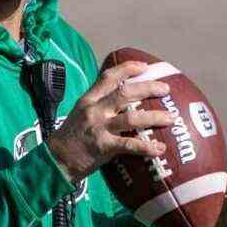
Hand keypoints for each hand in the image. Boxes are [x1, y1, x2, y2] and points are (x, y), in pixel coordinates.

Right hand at [47, 61, 174, 182]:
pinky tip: (159, 149)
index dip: (127, 68)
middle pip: (124, 93)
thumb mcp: (81, 113)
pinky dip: (147, 147)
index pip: (108, 77)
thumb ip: (99, 105)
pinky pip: (129, 145)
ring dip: (154, 117)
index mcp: (89, 99)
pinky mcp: (103, 146)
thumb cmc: (72, 137)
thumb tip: (124, 101)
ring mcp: (99, 128)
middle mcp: (94, 110)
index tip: (144, 66)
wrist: (56, 159)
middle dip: (148, 88)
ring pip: (131, 118)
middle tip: (165, 89)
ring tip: (170, 119)